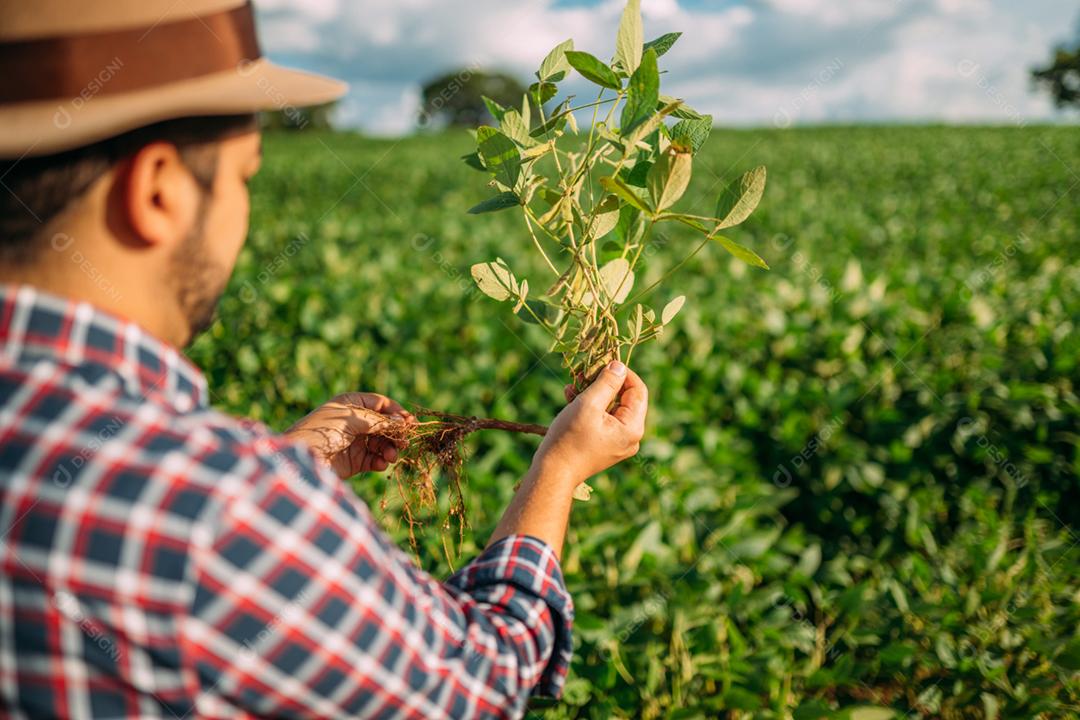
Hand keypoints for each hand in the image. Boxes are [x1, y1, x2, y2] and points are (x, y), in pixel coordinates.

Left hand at [285, 393, 414, 477]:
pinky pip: (373, 459)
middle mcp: (353, 422)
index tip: (410, 423)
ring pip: (381, 443)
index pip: (380, 404)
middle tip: (405, 442)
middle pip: (384, 425)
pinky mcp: (353, 462)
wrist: (301, 461)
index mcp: (350, 404)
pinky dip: (380, 462)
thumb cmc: (322, 433)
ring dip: (389, 449)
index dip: (396, 412)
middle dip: (395, 433)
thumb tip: (401, 422)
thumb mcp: (351, 420)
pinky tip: (381, 464)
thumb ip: (378, 421)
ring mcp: (354, 442)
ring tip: (391, 456)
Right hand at [533, 361, 647, 487]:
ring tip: (573, 383)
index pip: (638, 390)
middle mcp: (630, 437)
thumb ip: (607, 383)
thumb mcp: (588, 404)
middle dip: (604, 382)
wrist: (552, 473)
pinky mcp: (604, 445)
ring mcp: (618, 443)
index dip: (623, 373)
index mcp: (633, 428)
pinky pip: (601, 419)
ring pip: (610, 408)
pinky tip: (570, 396)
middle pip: (624, 399)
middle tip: (584, 371)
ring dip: (593, 393)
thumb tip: (620, 366)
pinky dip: (588, 407)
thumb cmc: (569, 438)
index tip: (604, 362)